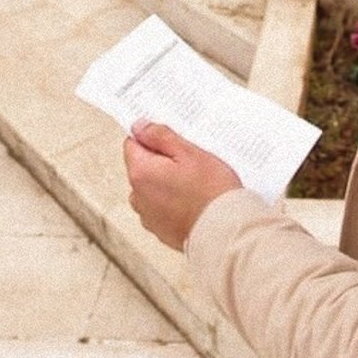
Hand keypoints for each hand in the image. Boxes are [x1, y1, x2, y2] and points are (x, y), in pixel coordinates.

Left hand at [123, 120, 241, 250]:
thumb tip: (140, 127)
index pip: (132, 144)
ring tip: (194, 186)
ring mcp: (148, 216)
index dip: (152, 139)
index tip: (171, 142)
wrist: (224, 230)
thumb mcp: (189, 152)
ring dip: (167, 184)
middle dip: (162, 162)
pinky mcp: (160, 230)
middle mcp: (138, 196)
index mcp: (141, 173)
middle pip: (142, 167)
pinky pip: (161, 208)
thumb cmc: (211, 192)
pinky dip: (172, 204)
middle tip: (190, 164)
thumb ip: (160, 137)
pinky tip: (193, 202)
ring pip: (152, 189)